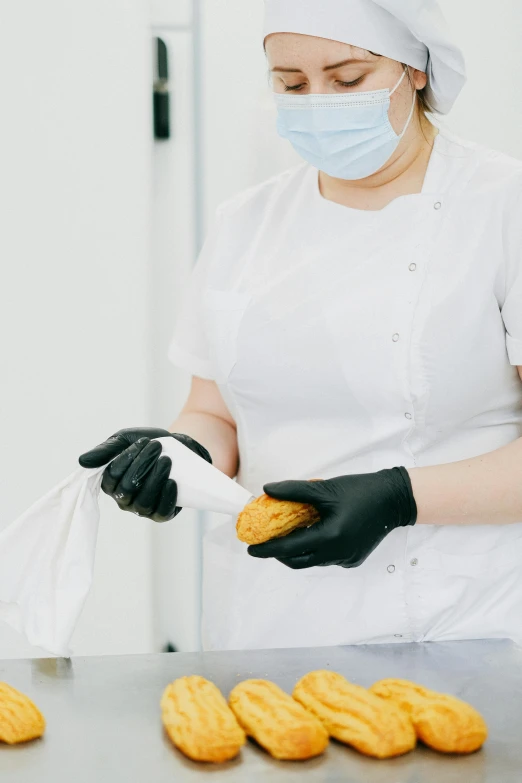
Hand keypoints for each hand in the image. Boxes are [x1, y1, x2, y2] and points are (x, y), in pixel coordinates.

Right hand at [79, 427, 211, 521]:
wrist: (179, 447)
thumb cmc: (148, 444)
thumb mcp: (125, 440)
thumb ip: (105, 450)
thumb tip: (82, 461)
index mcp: (111, 483)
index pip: (112, 477)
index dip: (127, 459)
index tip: (143, 441)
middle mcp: (124, 499)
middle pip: (127, 489)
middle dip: (142, 465)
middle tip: (157, 447)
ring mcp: (142, 508)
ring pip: (143, 502)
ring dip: (155, 479)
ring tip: (167, 460)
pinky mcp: (161, 513)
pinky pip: (161, 512)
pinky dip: (166, 498)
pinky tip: (172, 482)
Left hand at [247, 467, 416, 568]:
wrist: (393, 499)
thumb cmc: (360, 491)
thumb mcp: (324, 488)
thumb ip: (294, 490)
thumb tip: (268, 490)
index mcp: (329, 537)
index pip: (289, 549)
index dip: (267, 550)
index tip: (250, 549)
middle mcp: (338, 554)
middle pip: (297, 561)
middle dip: (278, 554)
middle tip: (265, 542)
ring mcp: (347, 559)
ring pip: (312, 561)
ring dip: (296, 551)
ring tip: (286, 535)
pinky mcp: (353, 559)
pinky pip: (326, 558)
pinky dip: (314, 549)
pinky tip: (311, 533)